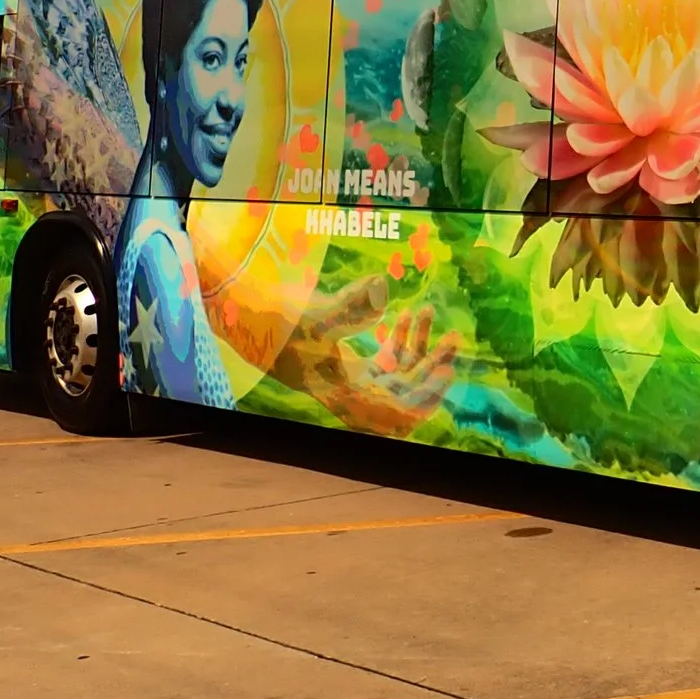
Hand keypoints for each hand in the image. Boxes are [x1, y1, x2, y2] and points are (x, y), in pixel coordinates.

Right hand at [270, 279, 462, 435]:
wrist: (246, 317)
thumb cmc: (278, 319)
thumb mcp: (316, 313)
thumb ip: (350, 303)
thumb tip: (379, 285)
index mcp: (344, 395)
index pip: (398, 413)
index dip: (427, 396)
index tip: (446, 368)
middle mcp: (351, 394)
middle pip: (407, 393)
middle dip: (433, 367)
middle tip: (453, 337)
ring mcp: (352, 381)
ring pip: (400, 374)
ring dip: (420, 348)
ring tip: (429, 314)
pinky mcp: (350, 365)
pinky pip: (387, 362)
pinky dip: (400, 342)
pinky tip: (407, 315)